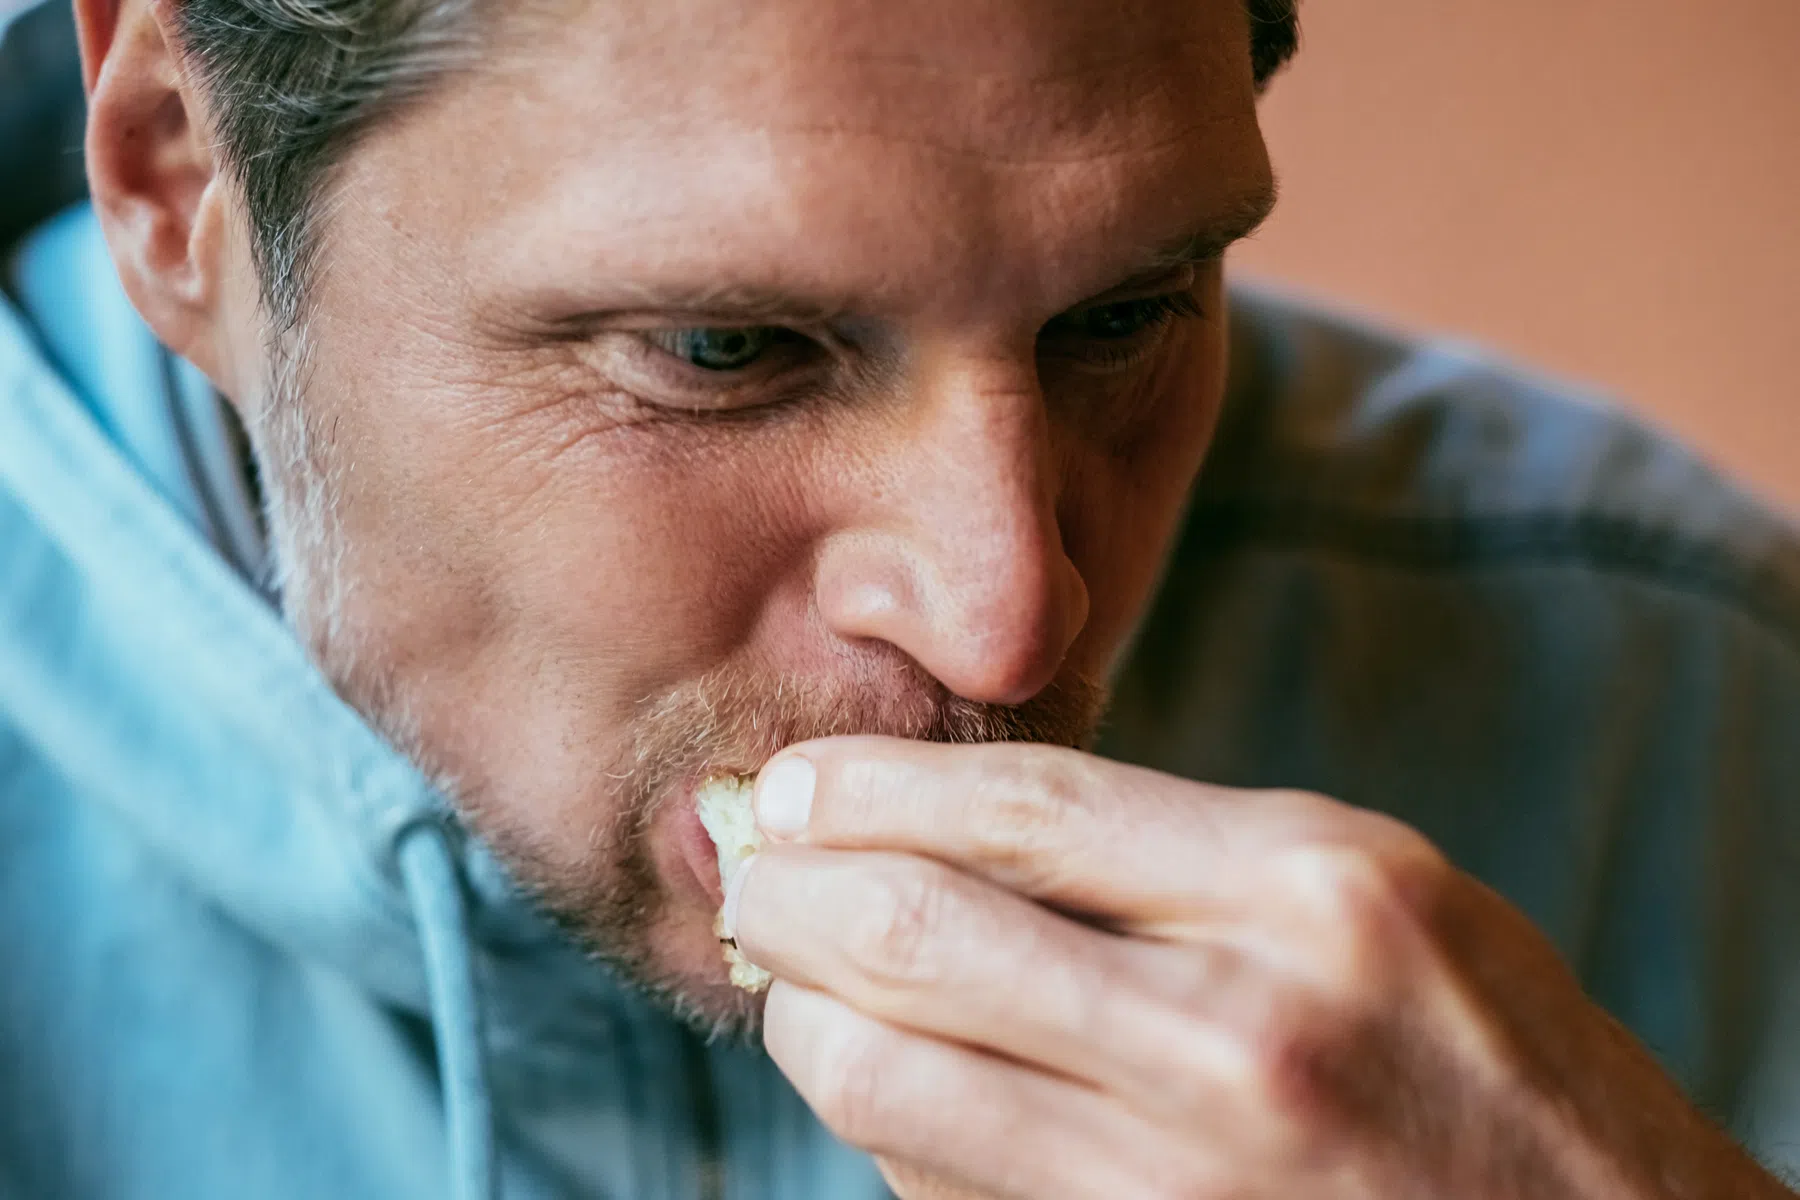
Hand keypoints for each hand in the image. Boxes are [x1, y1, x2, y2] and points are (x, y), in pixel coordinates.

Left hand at [730, 738, 1788, 1199]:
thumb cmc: (1485, 1049)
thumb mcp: (1366, 889)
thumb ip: (1168, 852)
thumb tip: (945, 824)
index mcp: (1304, 890)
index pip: (1019, 807)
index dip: (873, 786)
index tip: (794, 784)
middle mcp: (1236, 1035)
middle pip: (917, 937)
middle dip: (790, 895)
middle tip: (752, 872)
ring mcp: (1179, 1178)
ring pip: (889, 1082)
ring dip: (805, 1017)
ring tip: (794, 975)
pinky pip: (937, 1190)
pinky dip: (881, 1122)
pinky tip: (886, 1078)